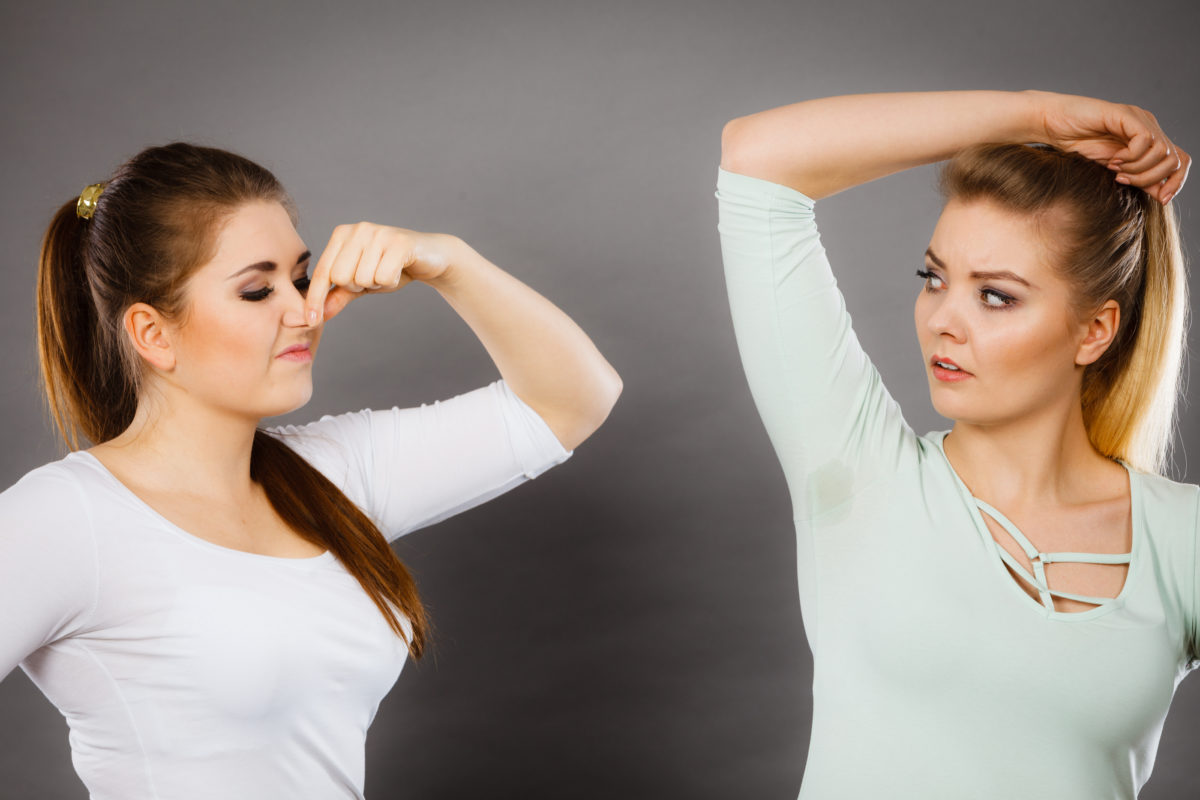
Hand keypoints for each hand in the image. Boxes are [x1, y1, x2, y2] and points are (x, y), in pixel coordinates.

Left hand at [303, 223, 460, 324]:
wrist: (431, 257)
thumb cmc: (392, 267)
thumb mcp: (361, 283)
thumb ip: (338, 295)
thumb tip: (318, 314)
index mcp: (342, 234)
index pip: (323, 271)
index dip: (315, 298)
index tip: (310, 321)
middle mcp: (358, 229)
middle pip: (341, 277)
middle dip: (358, 286)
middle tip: (373, 277)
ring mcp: (378, 233)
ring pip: (363, 279)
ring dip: (377, 284)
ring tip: (388, 271)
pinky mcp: (399, 242)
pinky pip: (384, 277)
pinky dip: (392, 282)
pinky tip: (400, 270)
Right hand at [1032, 90, 1189, 203]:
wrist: (1050, 125)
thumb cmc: (1075, 146)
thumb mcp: (1112, 170)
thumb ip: (1137, 179)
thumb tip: (1162, 196)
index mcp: (1148, 140)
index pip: (1180, 161)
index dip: (1176, 182)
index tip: (1161, 199)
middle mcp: (1149, 127)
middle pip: (1175, 159)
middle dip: (1151, 179)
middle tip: (1122, 180)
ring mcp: (1139, 119)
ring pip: (1162, 152)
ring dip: (1138, 169)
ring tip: (1115, 170)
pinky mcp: (1126, 115)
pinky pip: (1144, 140)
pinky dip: (1130, 157)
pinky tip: (1112, 159)